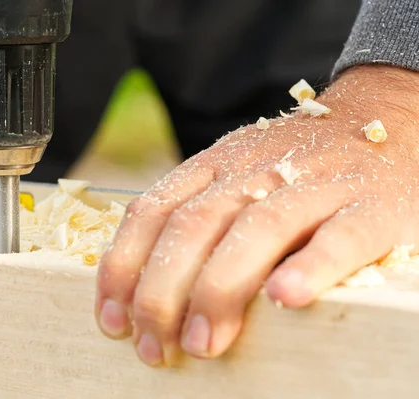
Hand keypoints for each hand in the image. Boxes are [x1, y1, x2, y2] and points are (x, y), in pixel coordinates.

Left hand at [95, 65, 418, 365]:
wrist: (383, 119)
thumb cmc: (298, 166)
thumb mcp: (236, 176)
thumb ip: (196, 216)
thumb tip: (142, 286)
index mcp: (216, 164)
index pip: (152, 210)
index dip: (124, 267)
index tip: (111, 319)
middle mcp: (256, 169)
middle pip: (194, 225)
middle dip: (162, 291)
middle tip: (154, 346)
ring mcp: (315, 183)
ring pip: (257, 229)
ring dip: (221, 288)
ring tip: (203, 342)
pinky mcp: (370, 204)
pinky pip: (339, 235)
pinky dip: (312, 266)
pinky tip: (286, 299)